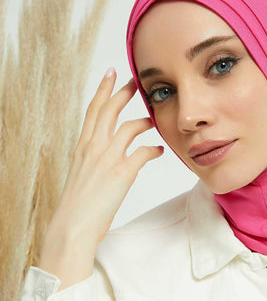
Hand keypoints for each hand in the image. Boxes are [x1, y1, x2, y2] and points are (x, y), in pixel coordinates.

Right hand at [39, 68, 163, 286]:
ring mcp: (108, 159)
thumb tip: (107, 159)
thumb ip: (94, 161)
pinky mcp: (122, 173)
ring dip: (143, 121)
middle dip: (124, 92)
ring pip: (129, 127)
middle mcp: (93, 148)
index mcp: (82, 147)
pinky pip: (143, 152)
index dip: (103, 90)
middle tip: (137, 81)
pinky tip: (160, 150)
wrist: (73, 226)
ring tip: (153, 120)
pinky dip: (154, 149)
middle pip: (110, 110)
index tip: (111, 75)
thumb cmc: (77, 206)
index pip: (93, 111)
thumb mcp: (82, 175)